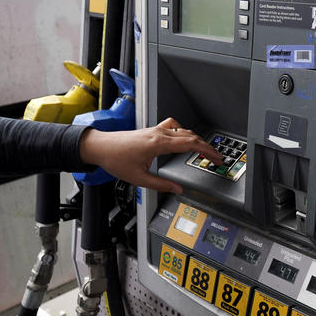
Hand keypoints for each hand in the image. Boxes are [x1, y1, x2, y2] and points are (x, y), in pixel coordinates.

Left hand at [79, 118, 222, 192]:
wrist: (99, 147)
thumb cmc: (115, 159)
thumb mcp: (139, 178)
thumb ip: (161, 185)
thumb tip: (177, 189)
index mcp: (159, 144)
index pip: (191, 143)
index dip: (207, 150)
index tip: (216, 157)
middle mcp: (159, 134)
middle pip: (191, 136)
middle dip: (206, 146)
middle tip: (215, 157)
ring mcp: (155, 130)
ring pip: (183, 130)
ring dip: (196, 139)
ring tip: (203, 149)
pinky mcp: (151, 130)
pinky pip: (173, 127)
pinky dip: (183, 132)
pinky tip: (183, 139)